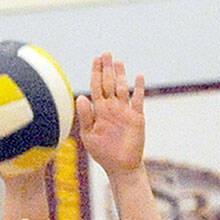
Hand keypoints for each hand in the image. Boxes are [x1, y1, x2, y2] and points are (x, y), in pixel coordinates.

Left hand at [77, 52, 145, 178]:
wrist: (121, 166)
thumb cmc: (103, 153)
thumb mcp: (89, 135)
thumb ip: (85, 116)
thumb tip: (81, 97)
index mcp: (99, 110)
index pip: (96, 86)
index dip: (96, 72)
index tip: (96, 59)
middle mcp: (111, 107)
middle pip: (108, 83)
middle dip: (107, 68)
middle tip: (106, 53)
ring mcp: (124, 111)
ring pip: (122, 88)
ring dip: (121, 75)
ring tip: (118, 61)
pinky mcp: (137, 117)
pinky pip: (138, 100)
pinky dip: (138, 88)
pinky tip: (138, 76)